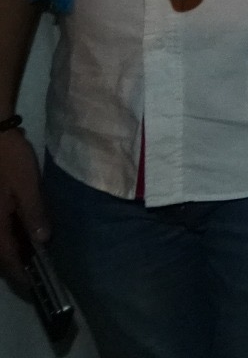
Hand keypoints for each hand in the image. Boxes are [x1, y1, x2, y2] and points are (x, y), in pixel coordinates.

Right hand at [0, 128, 47, 285]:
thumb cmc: (8, 160)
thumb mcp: (27, 186)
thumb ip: (34, 214)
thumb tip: (43, 240)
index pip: (8, 261)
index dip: (22, 276)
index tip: (36, 286)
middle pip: (0, 256)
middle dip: (17, 266)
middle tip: (38, 272)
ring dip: (13, 251)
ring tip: (35, 255)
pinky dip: (9, 236)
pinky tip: (24, 232)